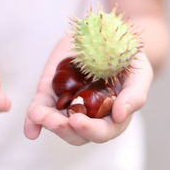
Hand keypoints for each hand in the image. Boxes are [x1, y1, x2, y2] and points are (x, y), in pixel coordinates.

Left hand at [24, 37, 152, 144]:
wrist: (109, 35)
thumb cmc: (129, 58)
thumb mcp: (139, 72)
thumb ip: (135, 94)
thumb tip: (120, 115)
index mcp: (113, 115)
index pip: (103, 131)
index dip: (91, 130)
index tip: (78, 121)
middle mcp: (91, 115)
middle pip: (78, 134)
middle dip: (65, 130)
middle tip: (56, 121)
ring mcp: (70, 104)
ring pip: (58, 124)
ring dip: (48, 124)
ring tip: (40, 116)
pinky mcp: (52, 92)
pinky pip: (42, 108)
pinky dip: (34, 119)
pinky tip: (30, 129)